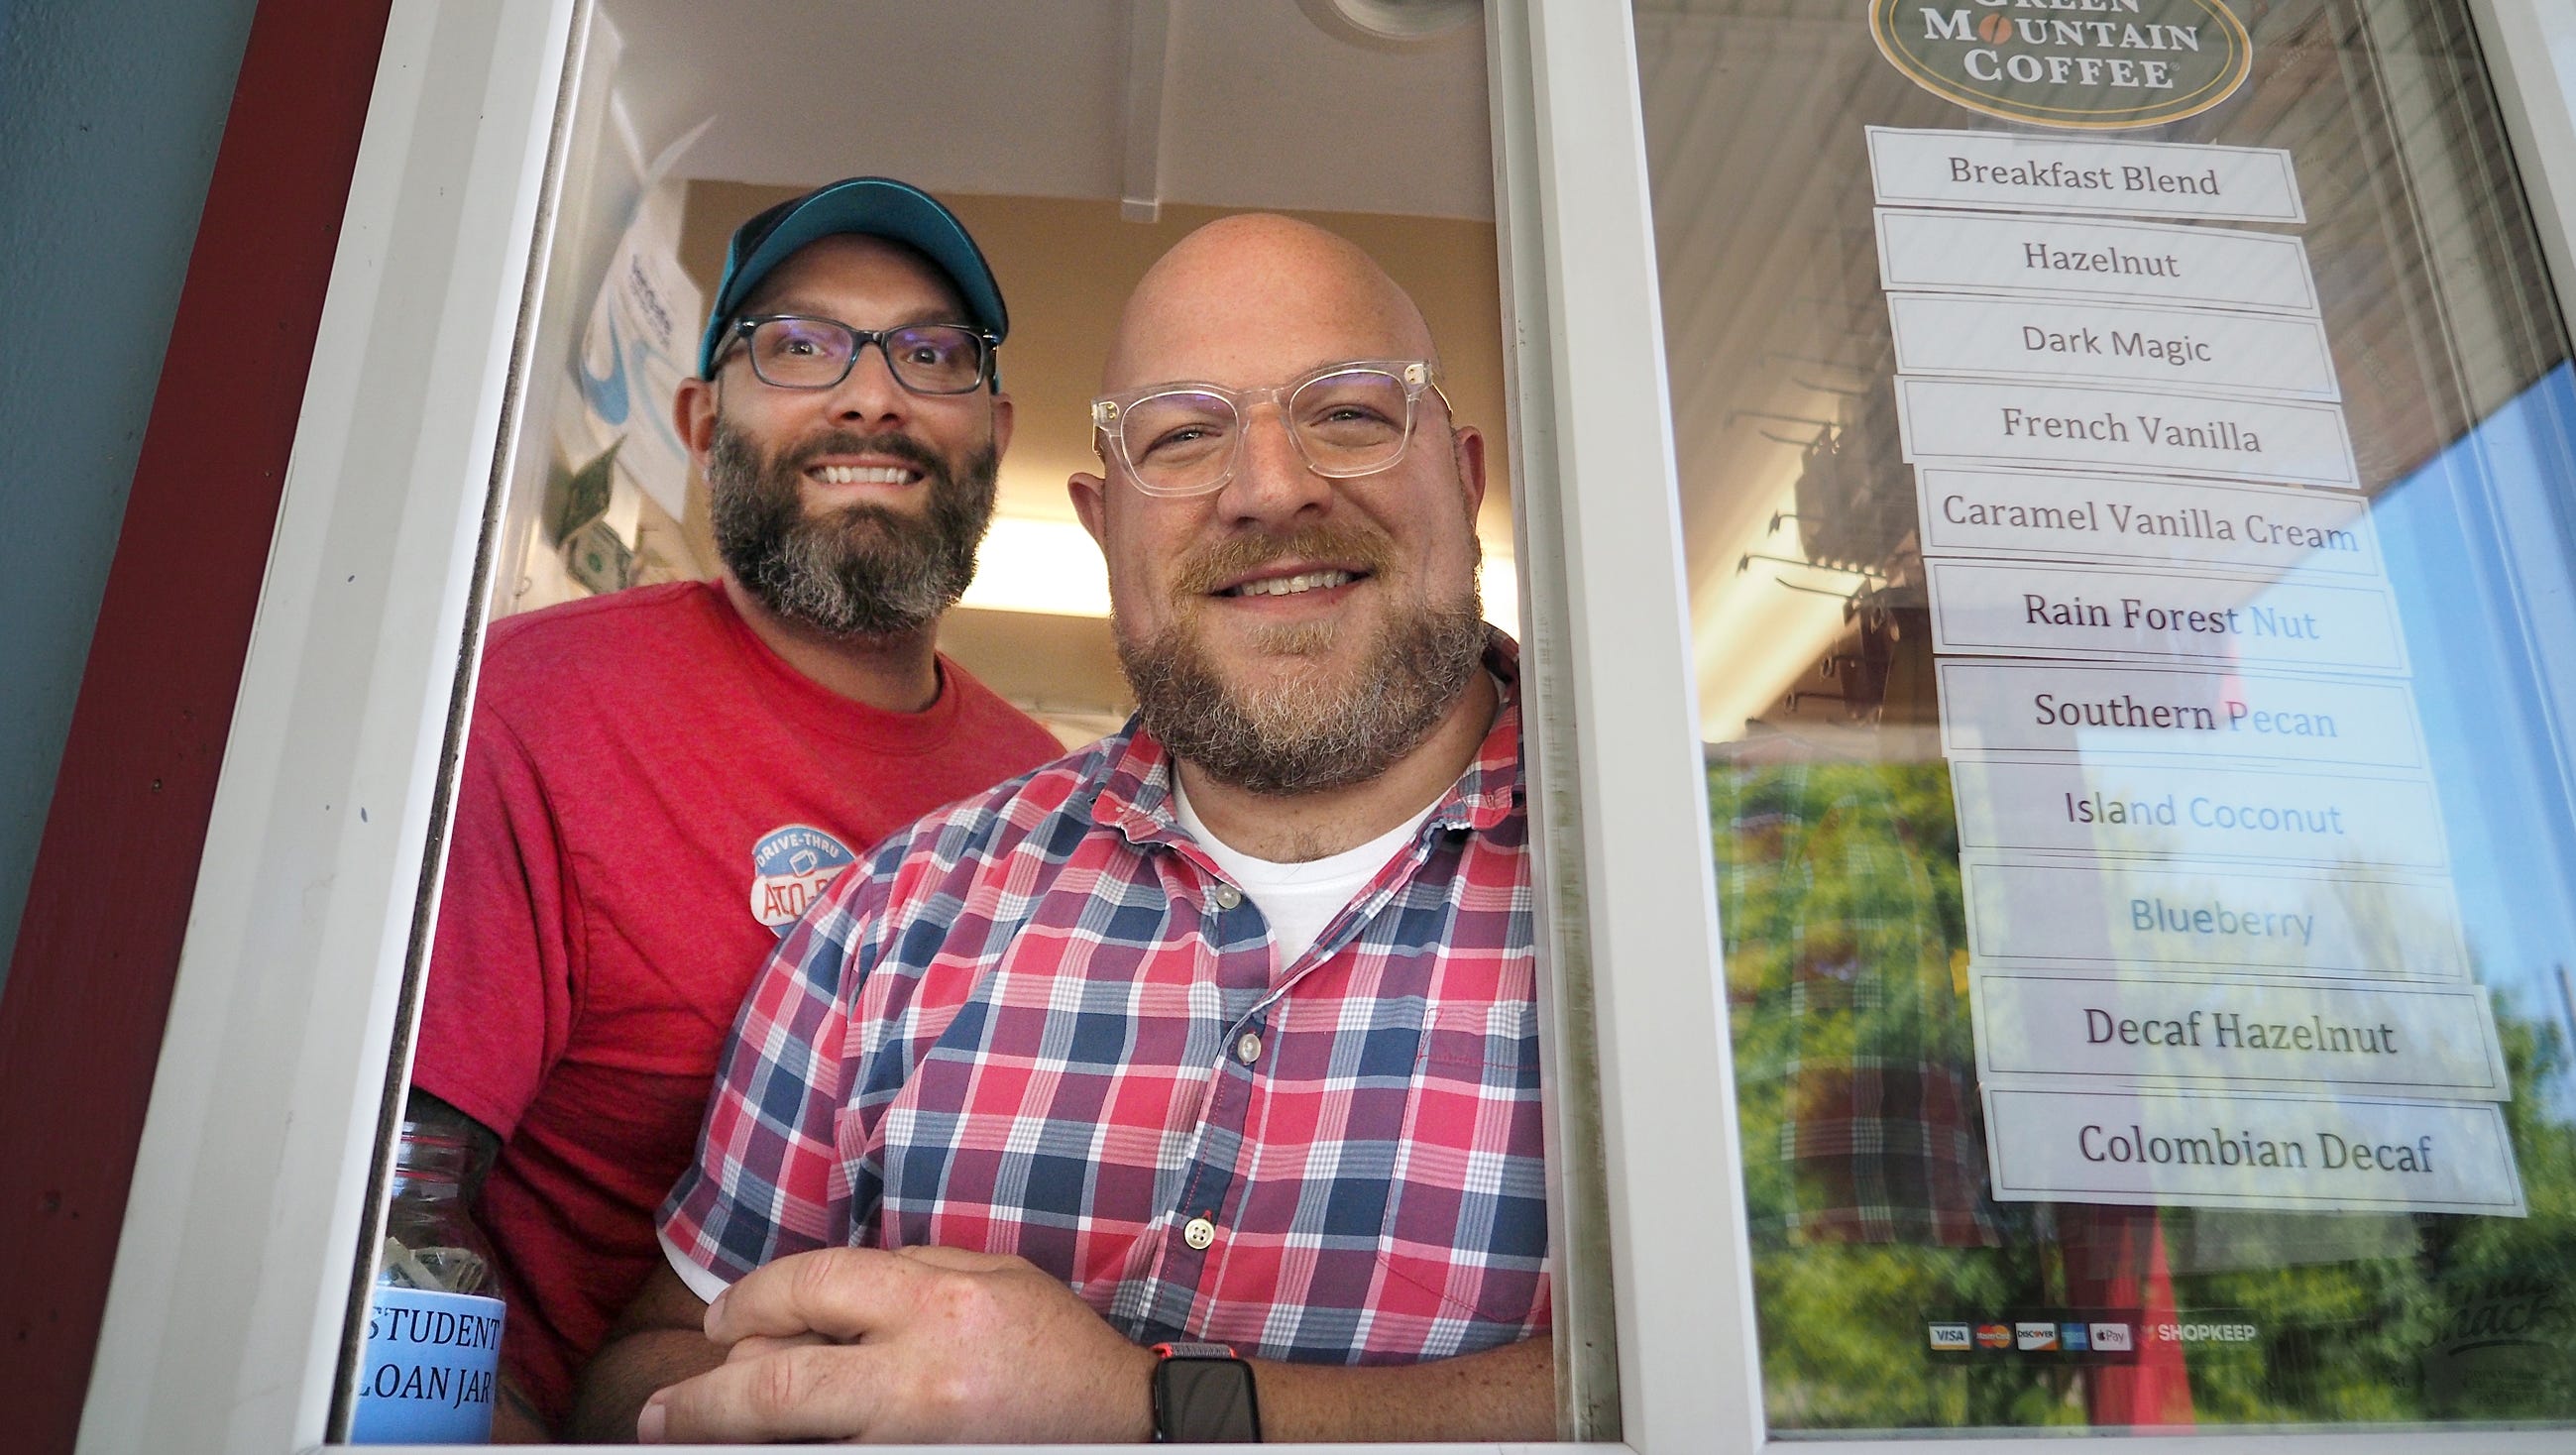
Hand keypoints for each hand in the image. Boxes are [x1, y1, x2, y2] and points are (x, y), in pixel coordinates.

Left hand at [636, 1245, 1157, 1443]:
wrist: (1122, 1423)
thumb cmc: (1052, 1342)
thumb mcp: (988, 1275)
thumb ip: (905, 1272)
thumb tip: (810, 1295)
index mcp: (936, 1301)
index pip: (812, 1286)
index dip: (748, 1301)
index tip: (718, 1321)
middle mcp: (920, 1372)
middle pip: (776, 1384)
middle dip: (702, 1399)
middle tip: (660, 1414)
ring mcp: (918, 1437)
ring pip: (795, 1439)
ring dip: (735, 1437)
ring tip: (690, 1437)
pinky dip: (798, 1451)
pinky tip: (767, 1447)